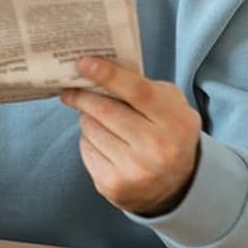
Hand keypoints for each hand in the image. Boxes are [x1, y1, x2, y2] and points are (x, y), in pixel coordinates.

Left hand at [60, 56, 202, 216]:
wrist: (176, 184)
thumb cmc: (168, 132)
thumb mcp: (170, 105)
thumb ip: (141, 84)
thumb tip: (98, 67)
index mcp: (175, 123)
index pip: (138, 92)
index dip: (108, 74)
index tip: (83, 63)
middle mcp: (157, 149)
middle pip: (104, 110)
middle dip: (82, 95)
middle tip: (71, 88)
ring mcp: (134, 170)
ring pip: (90, 128)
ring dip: (86, 117)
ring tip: (95, 117)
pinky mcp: (113, 185)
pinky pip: (86, 149)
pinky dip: (88, 139)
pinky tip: (101, 141)